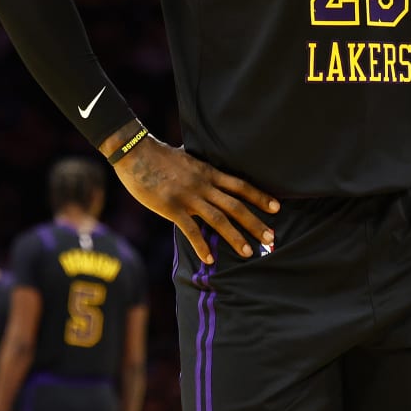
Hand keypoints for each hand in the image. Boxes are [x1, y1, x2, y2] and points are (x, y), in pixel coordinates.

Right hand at [111, 133, 278, 263]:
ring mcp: (188, 197)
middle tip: (271, 239)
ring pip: (218, 219)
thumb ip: (200, 168)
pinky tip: (209, 258)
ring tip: (248, 253)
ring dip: (235, 237)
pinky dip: (201, 245)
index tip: (276, 207)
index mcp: (207, 172)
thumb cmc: (158, 155)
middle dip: (255, 223)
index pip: (240, 185)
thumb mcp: (186, 158)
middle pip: (235, 206)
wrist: (134, 152)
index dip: (259, 196)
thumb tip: (209, 170)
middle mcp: (203, 185)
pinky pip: (190, 230)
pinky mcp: (171, 207)